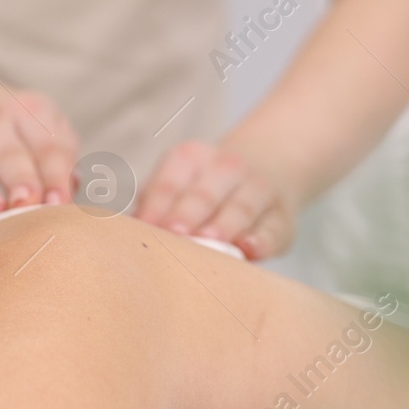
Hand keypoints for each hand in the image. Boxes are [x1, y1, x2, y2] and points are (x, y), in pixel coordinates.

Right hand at [0, 90, 78, 217]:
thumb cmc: (8, 131)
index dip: (55, 176)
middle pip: (9, 155)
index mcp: (28, 113)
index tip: (61, 205)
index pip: (48, 146)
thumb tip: (70, 198)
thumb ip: (59, 161)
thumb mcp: (39, 128)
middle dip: (20, 179)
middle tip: (29, 204)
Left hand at [135, 140, 298, 259]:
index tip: (145, 228)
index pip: (168, 183)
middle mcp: (226, 168)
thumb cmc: (203, 190)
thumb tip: (126, 233)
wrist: (268, 167)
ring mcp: (258, 189)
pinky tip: (250, 249)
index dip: (156, 206)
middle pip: (204, 194)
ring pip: (241, 207)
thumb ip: (153, 207)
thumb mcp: (176, 184)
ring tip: (212, 239)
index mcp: (190, 159)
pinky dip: (262, 240)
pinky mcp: (282, 219)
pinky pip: (273, 229)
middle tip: (175, 233)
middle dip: (188, 213)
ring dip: (225, 224)